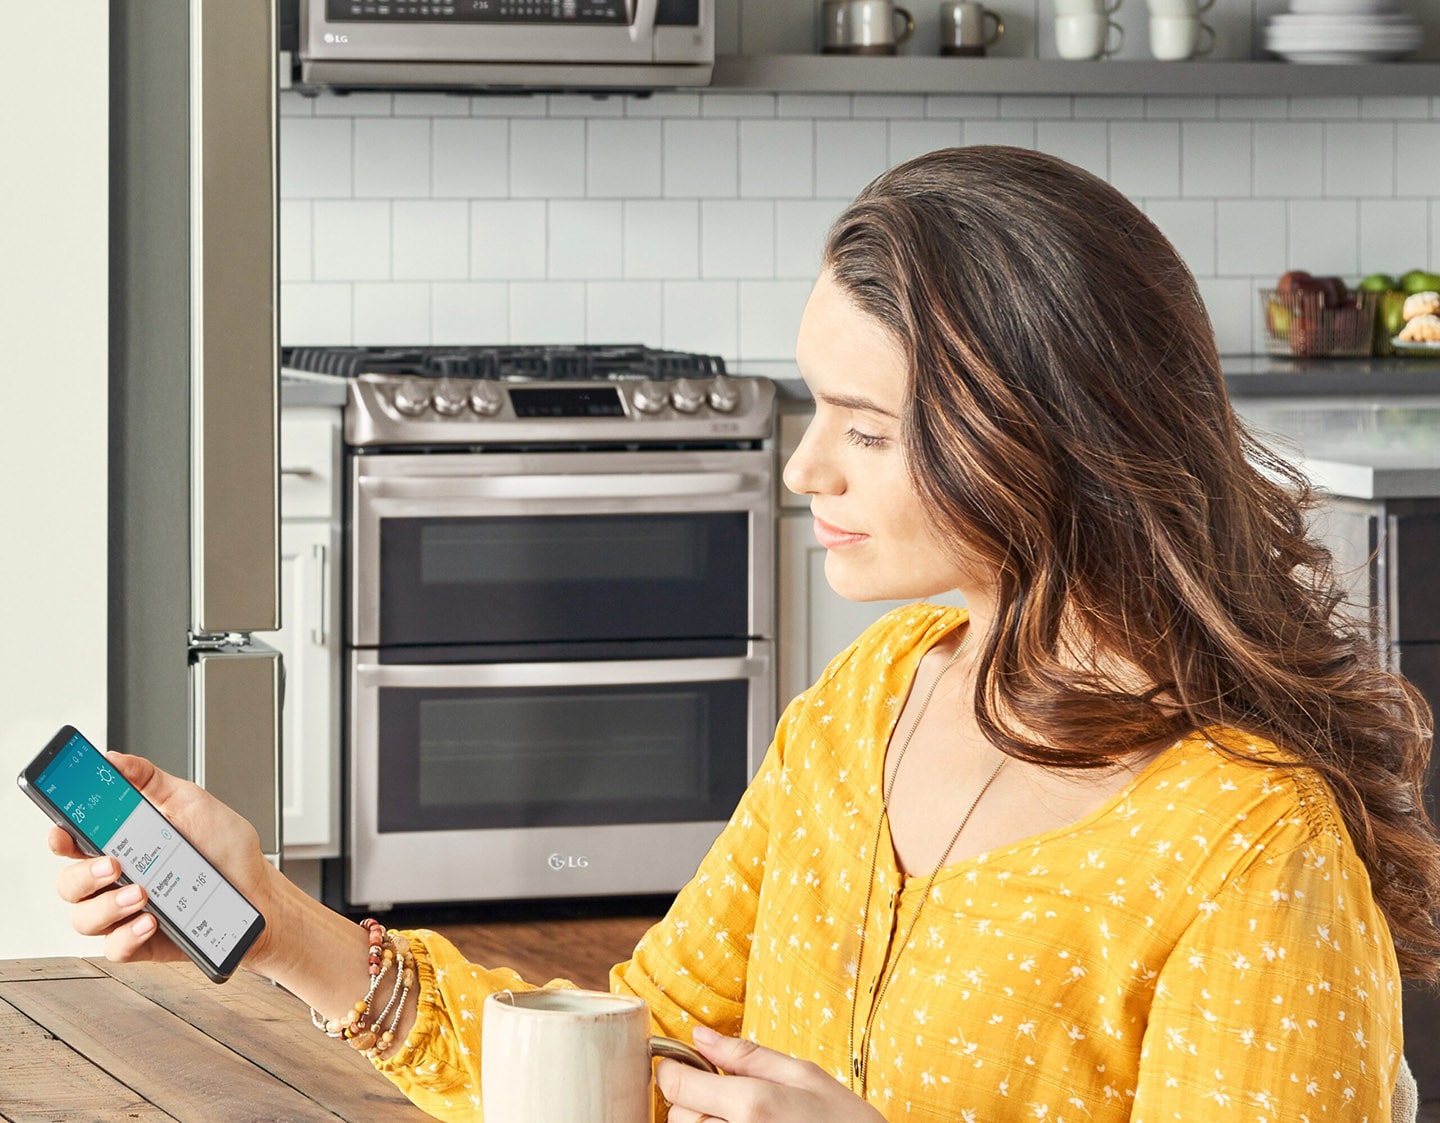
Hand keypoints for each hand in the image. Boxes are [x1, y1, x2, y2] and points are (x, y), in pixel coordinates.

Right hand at [50, 751, 275, 966]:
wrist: (260, 889)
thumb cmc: (225, 848)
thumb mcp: (191, 802)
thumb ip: (150, 780)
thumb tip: (113, 759)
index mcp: (122, 843)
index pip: (73, 841)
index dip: (58, 835)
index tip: (62, 829)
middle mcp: (116, 879)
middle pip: (68, 883)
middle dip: (81, 874)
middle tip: (112, 864)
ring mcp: (125, 912)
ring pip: (84, 918)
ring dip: (107, 906)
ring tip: (142, 892)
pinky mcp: (141, 941)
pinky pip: (115, 947)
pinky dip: (128, 935)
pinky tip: (152, 920)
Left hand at [656, 1027, 886, 1122]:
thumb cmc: (845, 1122)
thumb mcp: (804, 1075)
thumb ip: (747, 1055)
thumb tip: (700, 1036)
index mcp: (753, 1104)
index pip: (677, 1085)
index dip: (672, 1069)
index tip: (679, 1064)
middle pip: (679, 1115)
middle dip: (694, 1098)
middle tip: (729, 1095)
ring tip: (743, 1118)